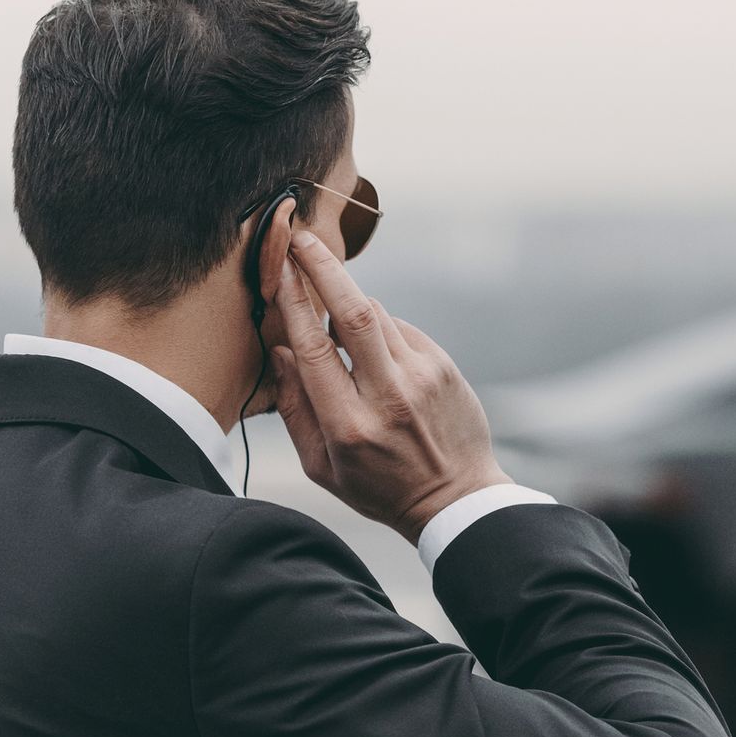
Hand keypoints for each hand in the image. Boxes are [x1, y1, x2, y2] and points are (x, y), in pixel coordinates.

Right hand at [268, 227, 511, 543]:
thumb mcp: (321, 466)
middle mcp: (388, 396)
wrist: (456, 499)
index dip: (294, 303)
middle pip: (351, 313)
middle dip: (323, 268)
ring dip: (349, 304)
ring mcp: (422, 378)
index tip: (279, 270)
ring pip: (376, 315)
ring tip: (336, 319)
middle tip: (303, 238)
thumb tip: (280, 351)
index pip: (315, 349)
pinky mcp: (443, 367)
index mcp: (349, 426)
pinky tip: (376, 357)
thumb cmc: (379, 487)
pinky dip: (379, 330)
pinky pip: (400, 329)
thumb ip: (294, 409)